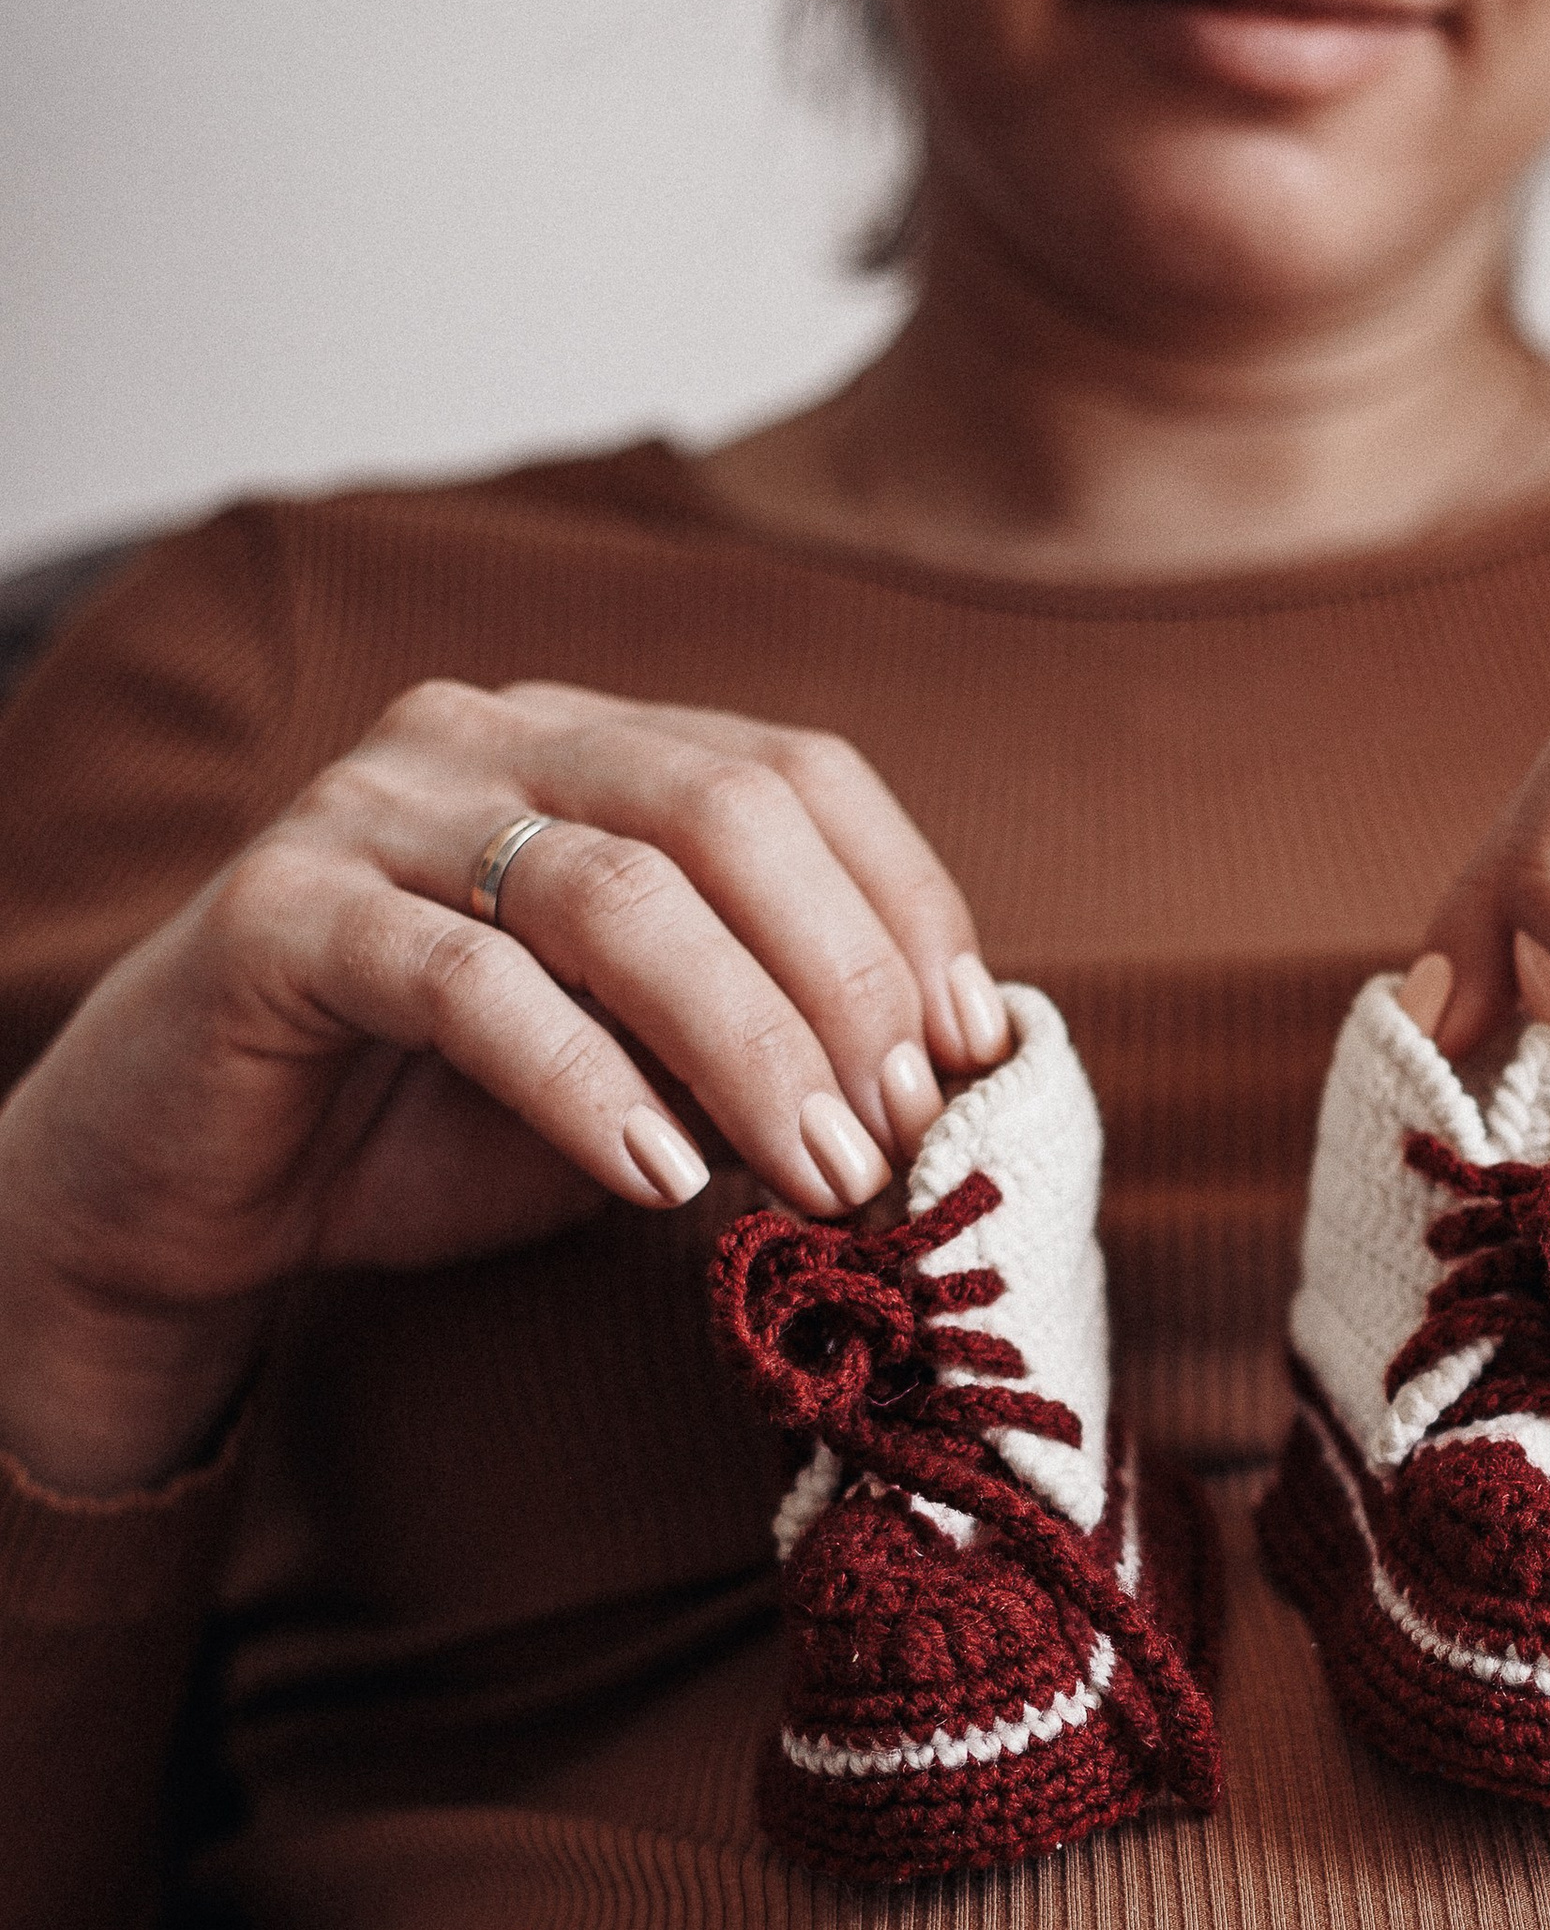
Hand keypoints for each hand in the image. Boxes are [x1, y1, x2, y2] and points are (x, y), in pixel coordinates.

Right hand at [0, 677, 1009, 1493]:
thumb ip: (761, 1053)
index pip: (799, 774)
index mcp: (594, 750)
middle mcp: (489, 740)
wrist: (195, 1189)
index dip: (906, 908)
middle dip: (841, 981)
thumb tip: (942, 1085)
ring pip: (612, 892)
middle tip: (901, 1133)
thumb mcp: (644, 1086)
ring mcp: (375, 810)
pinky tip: (657, 1182)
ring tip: (816, 1175)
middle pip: (726, 811)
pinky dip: (584, 1085)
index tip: (973, 1055)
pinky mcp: (283, 915)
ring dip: (744, 1044)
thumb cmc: (436, 1130)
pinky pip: (465, 982)